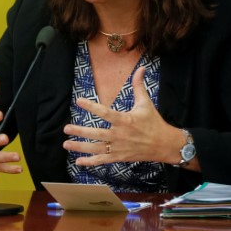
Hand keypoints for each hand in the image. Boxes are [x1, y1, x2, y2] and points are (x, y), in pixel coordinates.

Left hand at [62, 66, 184, 165]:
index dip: (91, 107)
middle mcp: (120, 135)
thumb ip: (139, 85)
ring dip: (80, 147)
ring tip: (66, 144)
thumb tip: (141, 67)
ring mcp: (119, 148)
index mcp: (125, 120)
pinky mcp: (120, 157)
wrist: (165, 145)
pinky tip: (78, 161)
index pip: (105, 113)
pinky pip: (103, 160)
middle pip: (97, 134)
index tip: (78, 101)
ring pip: (97, 148)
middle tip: (66, 128)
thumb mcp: (146, 103)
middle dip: (81, 131)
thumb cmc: (154, 122)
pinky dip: (90, 162)